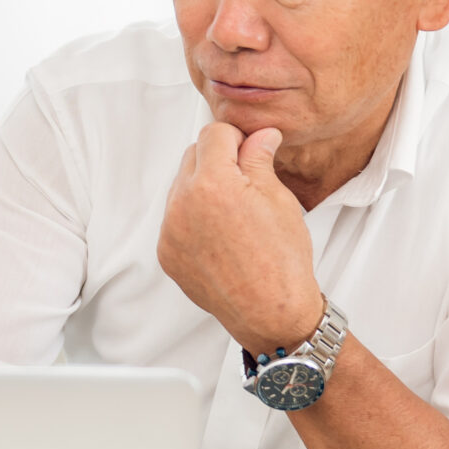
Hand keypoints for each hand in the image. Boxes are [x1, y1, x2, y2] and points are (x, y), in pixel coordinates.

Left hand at [156, 122, 320, 355]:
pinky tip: (221, 236)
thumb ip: (259, 159)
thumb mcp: (278, 199)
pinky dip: (194, 218)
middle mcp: (183, 204)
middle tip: (246, 183)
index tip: (251, 152)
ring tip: (234, 213)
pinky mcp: (166, 252)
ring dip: (203, 188)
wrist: (270, 313)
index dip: (237, 139)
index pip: (214, 134)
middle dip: (218, 161)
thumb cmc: (282, 260)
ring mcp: (170, 230)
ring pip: (181, 187)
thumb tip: (259, 135)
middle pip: (193, 156)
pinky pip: (175, 219)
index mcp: (213, 184)